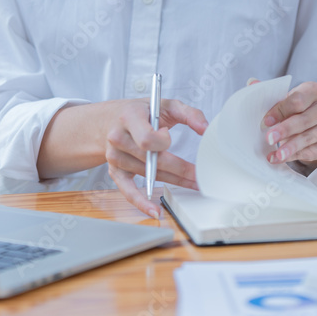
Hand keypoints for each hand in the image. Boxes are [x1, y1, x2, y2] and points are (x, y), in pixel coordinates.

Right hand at [105, 99, 207, 218]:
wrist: (111, 120)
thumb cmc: (141, 112)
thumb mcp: (164, 104)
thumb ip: (188, 113)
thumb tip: (206, 128)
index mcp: (129, 117)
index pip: (147, 139)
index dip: (162, 141)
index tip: (168, 136)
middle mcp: (118, 138)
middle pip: (152, 161)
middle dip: (180, 170)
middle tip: (200, 175)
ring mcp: (115, 157)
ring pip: (149, 176)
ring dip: (173, 181)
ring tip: (192, 183)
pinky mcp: (115, 172)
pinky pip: (128, 192)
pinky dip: (142, 203)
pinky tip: (156, 211)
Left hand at [249, 79, 316, 167]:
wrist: (314, 120)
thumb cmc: (296, 106)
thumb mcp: (285, 96)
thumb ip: (270, 92)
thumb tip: (252, 83)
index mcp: (314, 90)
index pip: (298, 100)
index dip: (281, 110)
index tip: (267, 121)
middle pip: (305, 120)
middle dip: (286, 130)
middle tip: (269, 138)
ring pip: (309, 137)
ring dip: (291, 147)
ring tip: (276, 154)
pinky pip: (312, 152)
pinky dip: (296, 156)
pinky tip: (282, 158)